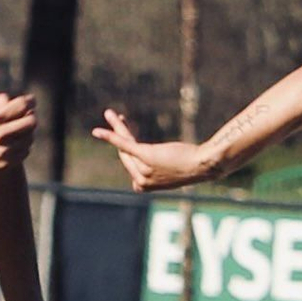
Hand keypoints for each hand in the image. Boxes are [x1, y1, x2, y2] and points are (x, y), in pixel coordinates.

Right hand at [0, 92, 36, 179]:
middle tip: (25, 115)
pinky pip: (25, 151)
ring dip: (26, 132)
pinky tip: (11, 142)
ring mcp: (4, 151)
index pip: (22, 106)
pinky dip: (22, 145)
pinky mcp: (6, 164)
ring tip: (14, 129)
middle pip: (31, 122)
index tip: (31, 100)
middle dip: (30, 116)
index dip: (30, 101)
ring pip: (30, 137)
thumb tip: (13, 99)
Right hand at [92, 109, 210, 191]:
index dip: (127, 148)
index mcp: (144, 186)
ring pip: (125, 146)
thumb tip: (154, 159)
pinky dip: (111, 136)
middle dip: (121, 135)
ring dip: (117, 128)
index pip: (130, 164)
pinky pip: (124, 144)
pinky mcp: (145, 156)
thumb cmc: (192, 165)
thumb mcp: (171, 168)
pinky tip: (97, 131)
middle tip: (117, 117)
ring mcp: (143, 169)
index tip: (127, 132)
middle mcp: (141, 181)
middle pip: (125, 154)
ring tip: (111, 114)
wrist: (203, 165)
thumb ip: (157, 167)